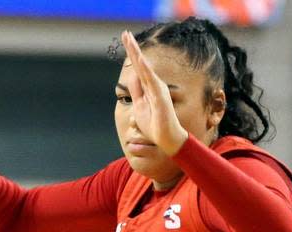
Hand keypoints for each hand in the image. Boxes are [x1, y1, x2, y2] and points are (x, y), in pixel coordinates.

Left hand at [120, 31, 188, 155]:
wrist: (166, 139)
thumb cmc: (154, 124)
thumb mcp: (139, 105)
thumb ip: (136, 91)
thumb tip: (132, 77)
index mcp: (149, 87)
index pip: (138, 68)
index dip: (132, 54)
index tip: (125, 39)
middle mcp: (154, 85)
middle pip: (141, 64)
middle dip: (132, 48)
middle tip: (124, 33)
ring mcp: (158, 90)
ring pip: (145, 69)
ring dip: (137, 54)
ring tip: (129, 40)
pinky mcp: (160, 98)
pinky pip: (151, 82)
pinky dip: (146, 70)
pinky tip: (140, 60)